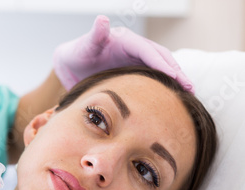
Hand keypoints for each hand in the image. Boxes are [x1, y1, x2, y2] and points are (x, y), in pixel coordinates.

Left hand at [53, 15, 193, 91]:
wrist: (70, 63)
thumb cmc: (77, 53)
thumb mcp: (85, 45)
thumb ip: (95, 35)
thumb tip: (102, 20)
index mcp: (127, 41)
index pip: (149, 51)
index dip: (163, 64)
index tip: (175, 77)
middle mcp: (135, 48)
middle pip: (161, 58)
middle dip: (176, 72)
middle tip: (190, 88)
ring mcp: (135, 60)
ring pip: (160, 67)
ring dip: (174, 79)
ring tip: (188, 93)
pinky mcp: (133, 70)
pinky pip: (152, 76)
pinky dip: (163, 84)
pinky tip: (171, 96)